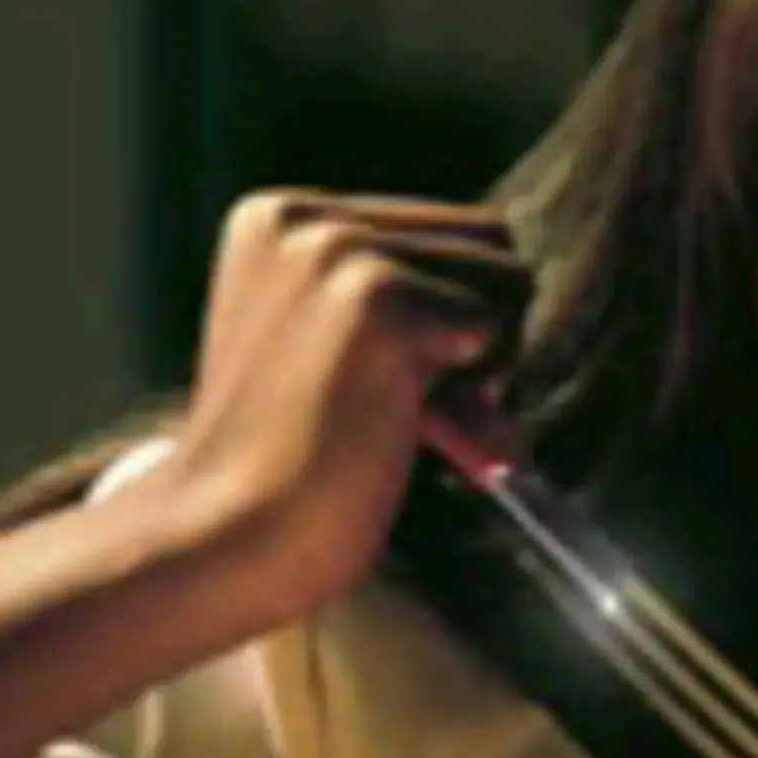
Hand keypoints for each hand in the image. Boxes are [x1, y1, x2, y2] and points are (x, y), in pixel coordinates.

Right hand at [156, 190, 531, 627]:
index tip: (388, 379)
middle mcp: (306, 218)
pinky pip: (496, 330)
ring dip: (483, 360)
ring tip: (396, 413)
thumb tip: (533, 303)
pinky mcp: (375, 299)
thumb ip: (412, 303)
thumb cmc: (294, 465)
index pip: (454, 227)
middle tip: (406, 405)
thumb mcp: (336, 349)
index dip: (453, 313)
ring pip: (507, 279)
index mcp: (283, 217)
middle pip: (491, 240)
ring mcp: (338, 251)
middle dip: (479, 329)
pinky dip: (475, 391)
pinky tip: (399, 424)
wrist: (224, 540)